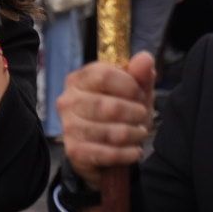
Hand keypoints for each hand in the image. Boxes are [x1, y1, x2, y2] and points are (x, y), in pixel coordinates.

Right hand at [59, 54, 155, 187]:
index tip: (139, 94)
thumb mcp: (133, 92)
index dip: (129, 86)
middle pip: (109, 106)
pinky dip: (128, 153)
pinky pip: (108, 153)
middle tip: (142, 117)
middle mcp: (67, 101)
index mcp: (79, 80)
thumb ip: (140, 75)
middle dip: (136, 114)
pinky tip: (134, 151)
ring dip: (135, 135)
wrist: (102, 149)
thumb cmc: (119, 114)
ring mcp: (68, 127)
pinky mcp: (74, 151)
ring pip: (112, 132)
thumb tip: (145, 57)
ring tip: (139, 133)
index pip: (104, 75)